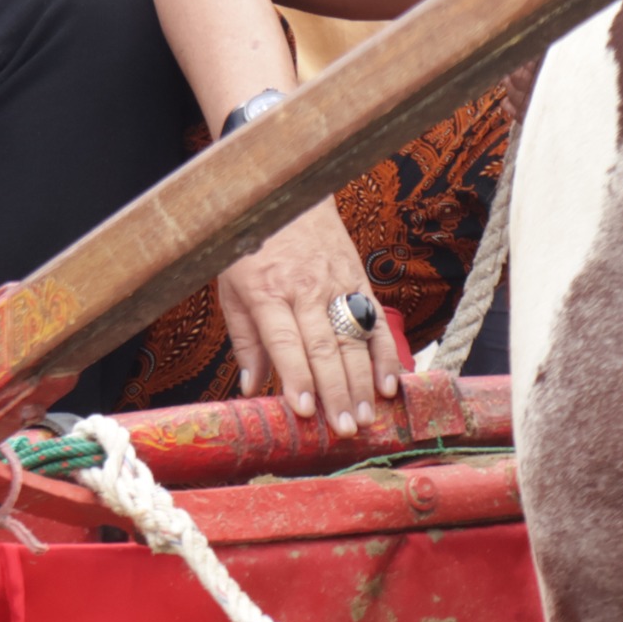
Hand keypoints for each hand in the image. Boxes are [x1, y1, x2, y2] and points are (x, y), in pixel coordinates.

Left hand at [220, 199, 400, 436]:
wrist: (286, 190)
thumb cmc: (251, 245)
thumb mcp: (232, 288)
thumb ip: (244, 340)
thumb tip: (250, 389)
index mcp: (267, 291)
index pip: (286, 341)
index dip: (297, 377)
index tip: (304, 411)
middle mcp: (305, 288)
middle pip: (325, 347)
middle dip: (336, 392)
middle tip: (345, 430)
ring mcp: (336, 282)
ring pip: (354, 339)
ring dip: (363, 383)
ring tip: (368, 419)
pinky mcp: (358, 277)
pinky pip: (375, 321)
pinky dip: (385, 355)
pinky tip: (390, 385)